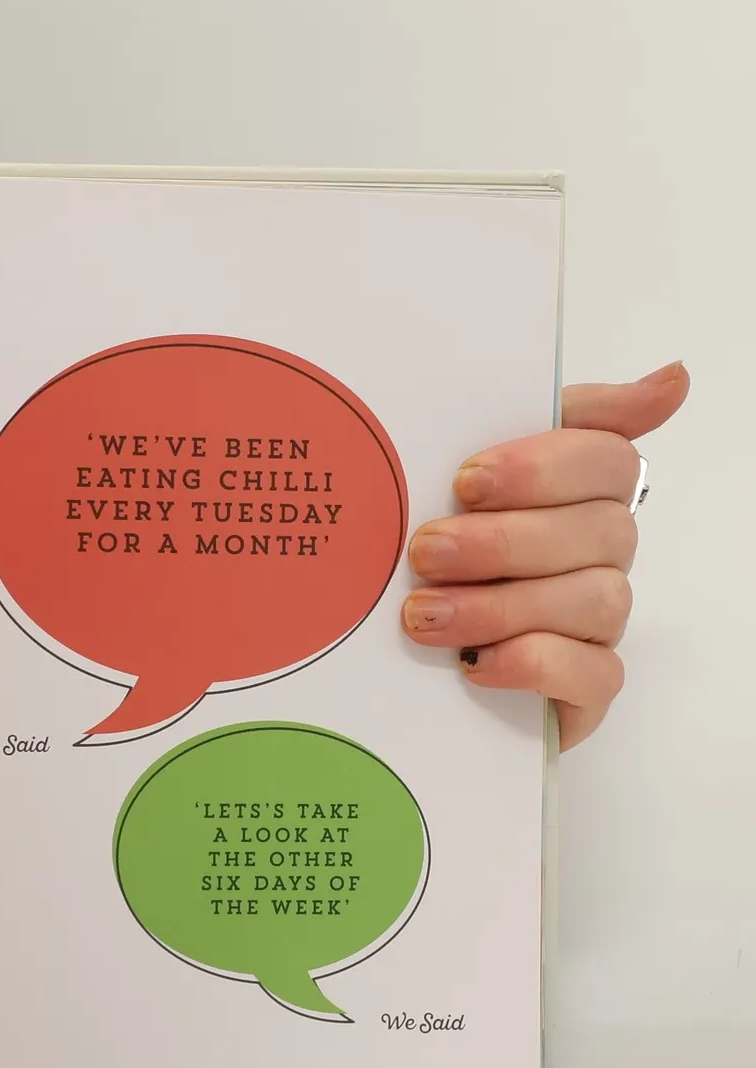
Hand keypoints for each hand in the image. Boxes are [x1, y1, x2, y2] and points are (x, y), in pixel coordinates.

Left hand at [401, 361, 688, 748]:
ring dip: (503, 607)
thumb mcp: (461, 464)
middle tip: (425, 552)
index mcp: (579, 492)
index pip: (608, 460)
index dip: (542, 469)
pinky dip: (535, 665)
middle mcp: (600, 554)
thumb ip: (558, 417)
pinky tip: (475, 665)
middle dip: (503, 542)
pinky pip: (595, 675)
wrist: (392, 646)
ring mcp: (596, 623)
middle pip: (600, 531)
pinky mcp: (585, 688)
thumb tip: (675, 378)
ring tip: (423, 614)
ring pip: (595, 602)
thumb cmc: (436, 548)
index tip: (466, 481)